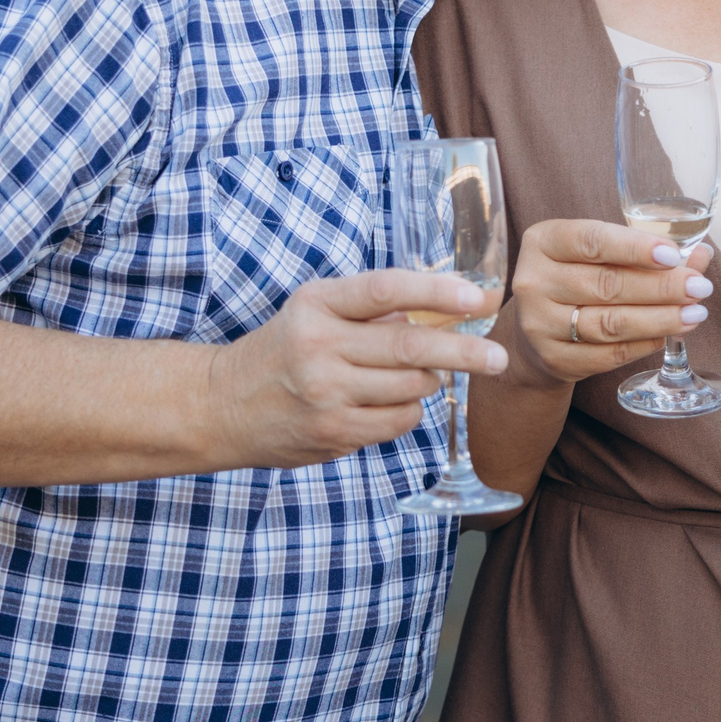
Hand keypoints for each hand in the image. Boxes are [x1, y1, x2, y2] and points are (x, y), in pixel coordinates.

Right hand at [208, 270, 505, 468]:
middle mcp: (319, 346)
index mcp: (317, 304)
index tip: (477, 298)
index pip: (386, 289)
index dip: (437, 292)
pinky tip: (393, 402)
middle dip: (464, 351)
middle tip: (498, 357)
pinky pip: (397, 421)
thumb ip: (372, 308)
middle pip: (409, 346)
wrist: (222, 405)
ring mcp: (325, 393)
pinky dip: (409, 411)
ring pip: (410, 387)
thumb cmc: (283, 349)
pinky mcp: (332, 432)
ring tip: (421, 374)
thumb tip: (447, 308)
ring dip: (429, 381)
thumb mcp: (315, 311)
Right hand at [507, 218, 712, 384]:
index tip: (674, 255)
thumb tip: (701, 254)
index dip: (635, 248)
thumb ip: (647, 251)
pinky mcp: (554, 359)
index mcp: (543, 241)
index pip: (591, 241)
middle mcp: (533, 281)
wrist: (536, 332)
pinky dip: (644, 344)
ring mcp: (539, 324)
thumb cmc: (577, 278)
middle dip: (661, 287)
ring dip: (660, 319)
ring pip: (610, 323)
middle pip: (606, 284)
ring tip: (695, 314)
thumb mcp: (601, 254)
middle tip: (700, 288)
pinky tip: (668, 335)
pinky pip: (609, 354)